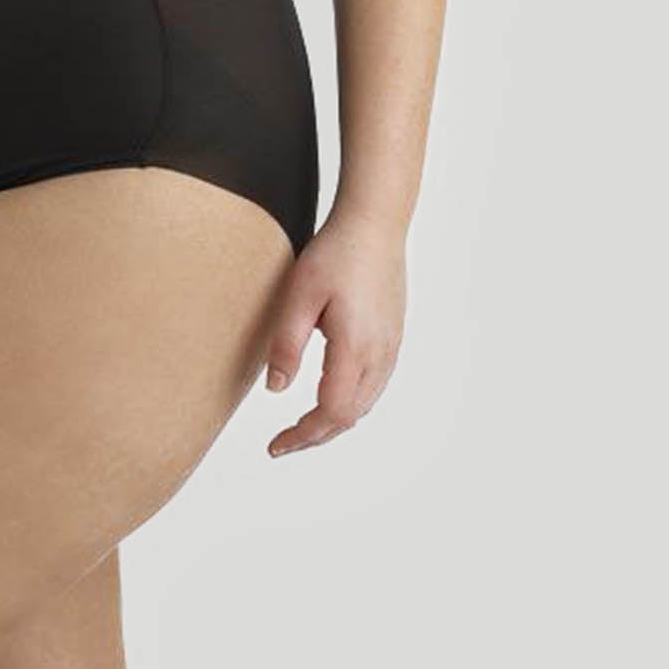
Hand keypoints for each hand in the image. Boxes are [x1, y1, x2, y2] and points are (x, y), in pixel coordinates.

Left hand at [261, 207, 405, 455]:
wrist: (376, 224)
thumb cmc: (336, 253)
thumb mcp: (299, 295)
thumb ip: (286, 344)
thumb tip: (276, 389)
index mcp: (355, 349)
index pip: (332, 414)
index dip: (304, 436)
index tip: (276, 444)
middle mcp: (380, 355)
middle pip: (350, 417)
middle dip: (316, 435)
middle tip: (283, 442)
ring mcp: (391, 347)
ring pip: (365, 403)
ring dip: (334, 420)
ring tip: (302, 425)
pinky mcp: (393, 336)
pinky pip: (374, 385)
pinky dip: (351, 401)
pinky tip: (331, 393)